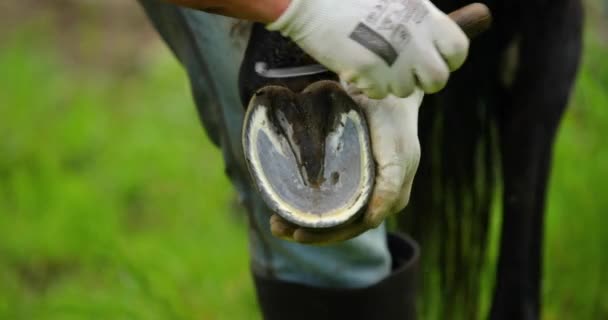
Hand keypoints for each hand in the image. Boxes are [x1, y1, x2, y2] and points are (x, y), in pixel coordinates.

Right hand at [267, 0, 468, 98]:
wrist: (312, 2)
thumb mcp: (395, 0)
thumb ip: (418, 20)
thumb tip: (430, 41)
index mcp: (426, 16)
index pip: (458, 50)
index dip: (447, 61)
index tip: (431, 61)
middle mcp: (416, 38)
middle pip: (438, 80)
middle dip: (421, 82)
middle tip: (402, 74)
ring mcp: (395, 57)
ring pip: (405, 89)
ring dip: (390, 83)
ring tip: (373, 64)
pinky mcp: (370, 71)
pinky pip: (378, 92)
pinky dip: (368, 86)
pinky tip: (356, 66)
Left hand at [271, 84, 423, 244]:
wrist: (389, 93)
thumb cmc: (390, 114)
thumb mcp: (394, 148)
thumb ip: (389, 185)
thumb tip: (371, 221)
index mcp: (393, 196)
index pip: (357, 225)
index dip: (329, 234)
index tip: (299, 233)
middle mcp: (383, 199)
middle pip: (344, 226)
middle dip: (311, 232)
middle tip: (279, 228)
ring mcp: (370, 191)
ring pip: (338, 219)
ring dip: (307, 225)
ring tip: (276, 225)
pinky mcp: (359, 181)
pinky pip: (337, 204)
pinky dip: (314, 210)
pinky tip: (289, 210)